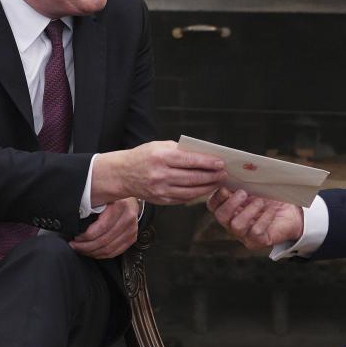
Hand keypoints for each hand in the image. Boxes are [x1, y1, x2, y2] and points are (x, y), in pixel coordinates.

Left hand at [70, 197, 139, 259]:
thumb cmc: (112, 198)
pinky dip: (101, 255)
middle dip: (86, 246)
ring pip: (109, 249)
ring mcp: (132, 230)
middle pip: (104, 241)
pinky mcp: (132, 238)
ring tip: (81, 249)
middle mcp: (128, 219)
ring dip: (92, 252)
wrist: (130, 200)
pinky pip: (115, 252)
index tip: (75, 237)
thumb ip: (91, 205)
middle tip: (74, 246)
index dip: (86, 236)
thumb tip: (74, 217)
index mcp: (119, 206)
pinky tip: (92, 252)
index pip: (101, 228)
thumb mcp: (102, 197)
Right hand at [93, 141, 225, 204]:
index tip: (221, 163)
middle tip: (223, 174)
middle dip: (211, 176)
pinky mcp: (161, 200)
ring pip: (190, 191)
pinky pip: (183, 198)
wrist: (122, 174)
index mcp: (161, 157)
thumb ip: (180, 150)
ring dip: (207, 187)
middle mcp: (160, 175)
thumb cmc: (143, 156)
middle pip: (193, 178)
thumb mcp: (159, 146)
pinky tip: (204, 189)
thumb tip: (204, 155)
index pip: (190, 160)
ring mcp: (160, 190)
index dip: (208, 162)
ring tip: (217, 182)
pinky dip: (196, 194)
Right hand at [207, 188, 302, 249]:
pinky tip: (271, 210)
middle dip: (231, 203)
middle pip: (221, 216)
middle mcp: (233, 223)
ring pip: (237, 226)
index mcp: (229, 209)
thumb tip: (234, 172)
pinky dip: (264, 218)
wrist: (291, 214)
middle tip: (244, 193)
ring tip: (260, 202)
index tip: (227, 187)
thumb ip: (242, 183)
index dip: (217, 196)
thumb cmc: (270, 199)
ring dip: (249, 211)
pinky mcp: (258, 241)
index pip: (213, 206)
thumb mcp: (255, 188)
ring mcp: (245, 235)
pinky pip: (255, 232)